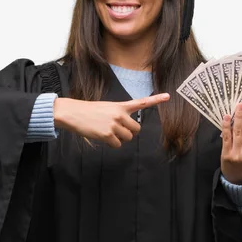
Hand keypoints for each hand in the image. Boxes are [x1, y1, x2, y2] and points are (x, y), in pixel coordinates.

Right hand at [54, 93, 170, 147]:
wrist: (73, 113)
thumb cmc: (88, 111)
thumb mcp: (107, 108)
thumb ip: (119, 115)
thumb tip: (127, 130)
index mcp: (120, 106)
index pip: (141, 102)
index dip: (156, 99)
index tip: (168, 96)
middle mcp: (120, 114)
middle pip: (136, 129)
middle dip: (129, 132)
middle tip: (118, 130)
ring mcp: (114, 124)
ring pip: (128, 138)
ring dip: (120, 139)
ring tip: (107, 132)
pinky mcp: (108, 134)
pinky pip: (117, 145)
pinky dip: (112, 144)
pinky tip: (102, 137)